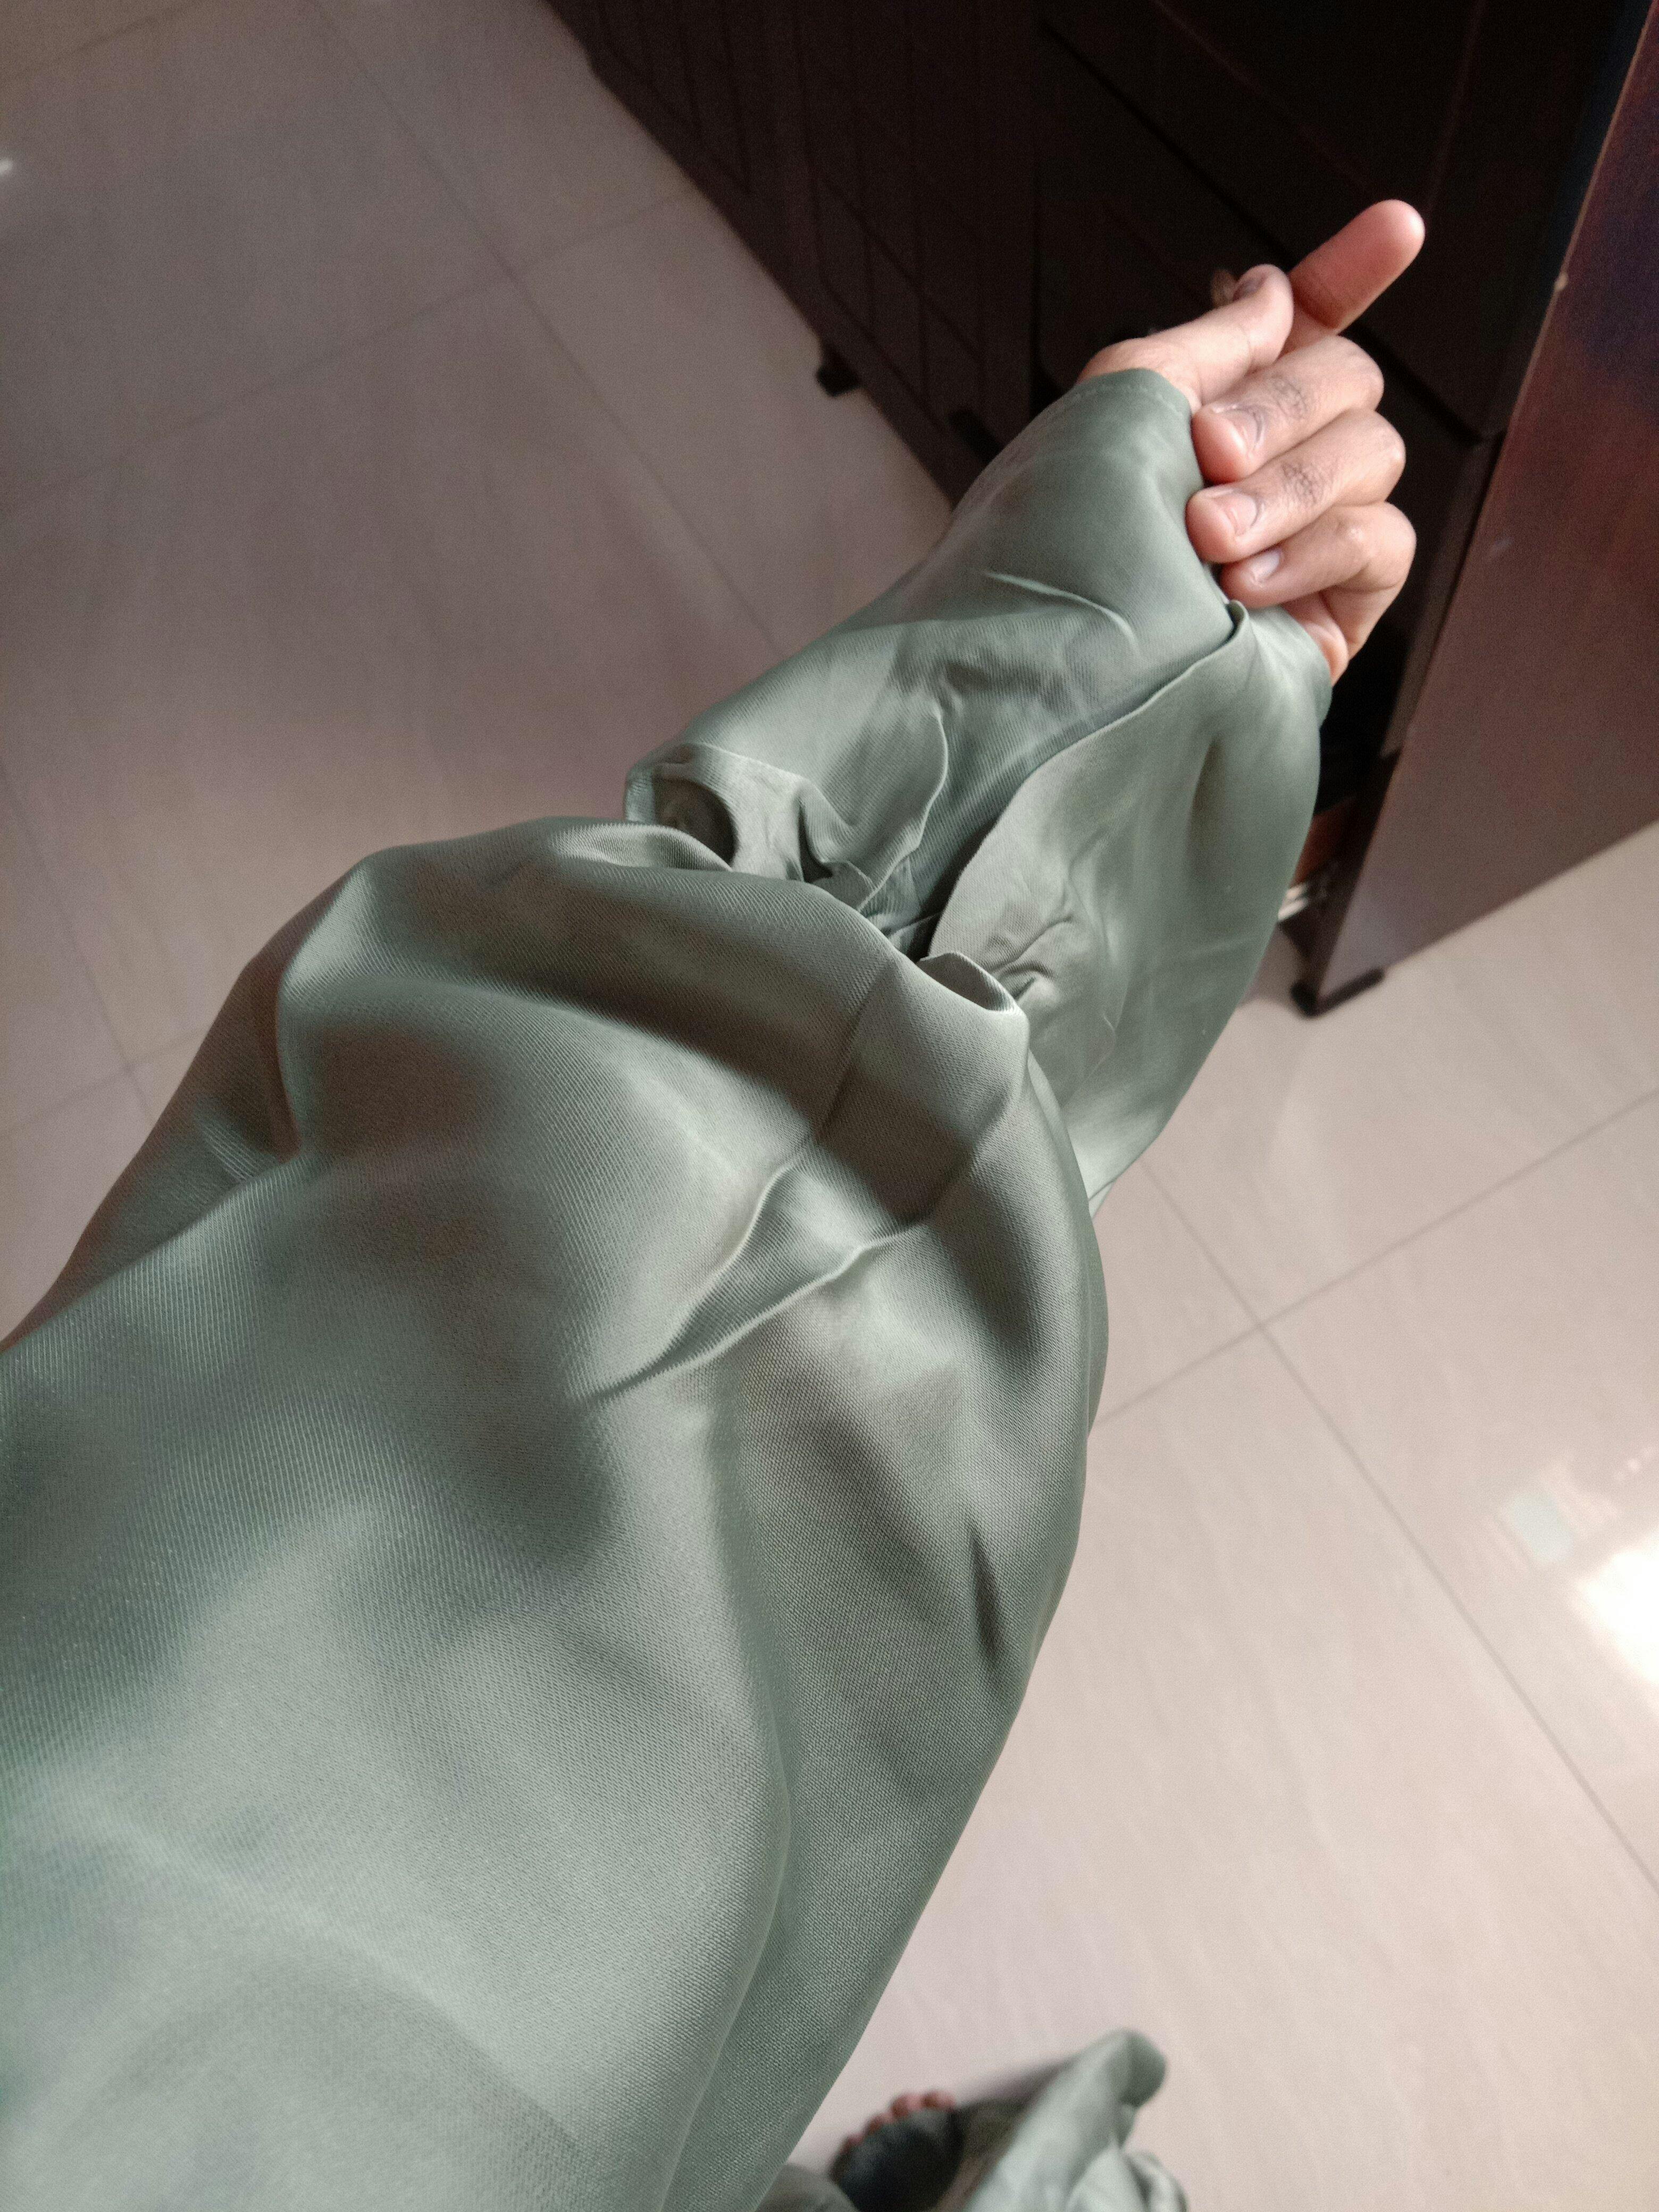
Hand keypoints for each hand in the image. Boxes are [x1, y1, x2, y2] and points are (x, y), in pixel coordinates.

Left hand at [1079, 201, 1425, 679]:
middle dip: (1280, 405)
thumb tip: (1273, 286)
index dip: (1350, 271)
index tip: (1399, 225)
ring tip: (1207, 538)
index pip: (1304, 323)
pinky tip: (1244, 587)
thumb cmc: (1061, 542)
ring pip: (1372, 453)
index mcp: (1217, 406)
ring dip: (1286, 487)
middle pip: (1348, 377)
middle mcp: (1274, 463)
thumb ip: (1208, 343)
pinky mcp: (1341, 609)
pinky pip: (1380, 540)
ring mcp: (1316, 536)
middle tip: (1204, 453)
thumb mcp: (1118, 410)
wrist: (1055, 673)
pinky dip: (1313, 550)